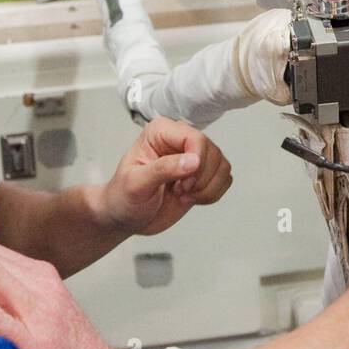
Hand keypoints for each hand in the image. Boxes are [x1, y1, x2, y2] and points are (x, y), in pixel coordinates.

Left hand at [100, 118, 231, 235]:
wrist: (126, 217)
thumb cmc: (123, 197)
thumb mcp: (136, 183)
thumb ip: (163, 169)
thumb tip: (193, 161)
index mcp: (161, 132)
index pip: (195, 138)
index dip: (196, 162)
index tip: (184, 183)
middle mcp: (180, 140)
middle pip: (212, 152)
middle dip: (200, 179)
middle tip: (178, 190)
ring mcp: (194, 157)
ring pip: (222, 166)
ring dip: (207, 188)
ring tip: (183, 194)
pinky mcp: (203, 174)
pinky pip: (224, 179)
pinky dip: (212, 194)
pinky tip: (192, 198)